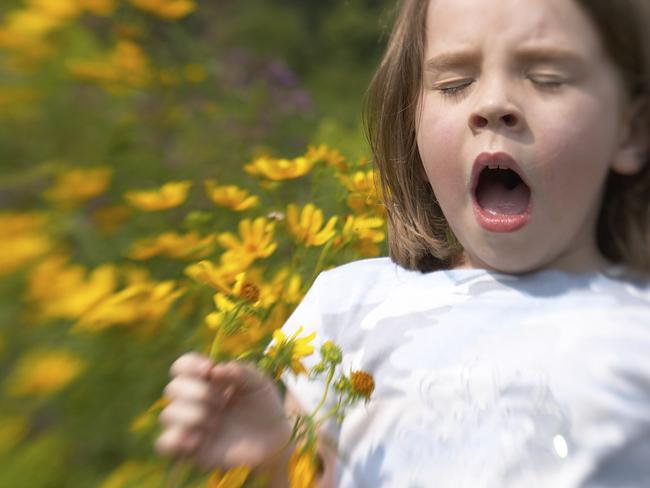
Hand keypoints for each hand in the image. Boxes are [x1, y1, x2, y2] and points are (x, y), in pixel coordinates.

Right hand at [155, 352, 292, 471]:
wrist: (274, 439)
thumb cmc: (264, 406)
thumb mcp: (259, 383)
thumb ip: (241, 371)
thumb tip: (216, 370)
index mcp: (207, 381)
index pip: (181, 366)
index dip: (189, 364)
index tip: (209, 369)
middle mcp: (194, 401)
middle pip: (172, 388)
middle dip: (197, 392)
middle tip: (222, 401)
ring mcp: (191, 425)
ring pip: (167, 414)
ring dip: (192, 414)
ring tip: (216, 422)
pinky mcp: (190, 449)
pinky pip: (164, 443)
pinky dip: (176, 439)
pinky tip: (198, 439)